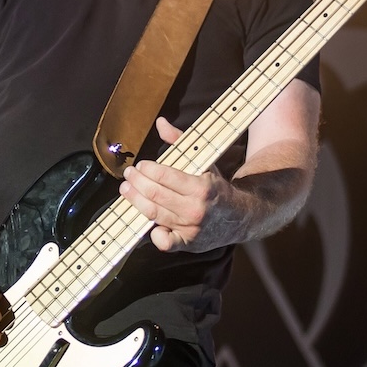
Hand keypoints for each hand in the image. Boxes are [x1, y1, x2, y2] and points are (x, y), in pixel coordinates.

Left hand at [118, 117, 243, 252]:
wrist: (239, 217)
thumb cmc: (216, 187)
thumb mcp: (204, 162)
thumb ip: (180, 142)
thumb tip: (160, 123)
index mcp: (201, 187)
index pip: (164, 176)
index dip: (147, 170)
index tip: (140, 165)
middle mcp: (196, 209)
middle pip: (155, 194)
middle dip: (137, 182)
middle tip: (129, 175)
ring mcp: (191, 228)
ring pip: (154, 214)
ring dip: (136, 201)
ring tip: (127, 190)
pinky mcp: (188, 244)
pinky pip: (165, 243)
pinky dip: (154, 234)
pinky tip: (147, 221)